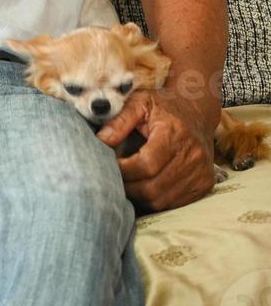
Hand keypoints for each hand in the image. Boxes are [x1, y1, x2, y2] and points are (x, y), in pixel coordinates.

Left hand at [97, 89, 216, 210]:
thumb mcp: (139, 102)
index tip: (106, 166)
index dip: (123, 171)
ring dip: (138, 197)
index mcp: (175, 134)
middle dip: (127, 187)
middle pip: (153, 187)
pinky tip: (141, 188)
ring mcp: (200, 173)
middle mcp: (192, 156)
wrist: (198, 111)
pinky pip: (174, 204)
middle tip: (110, 179)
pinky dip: (154, 201)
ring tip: (124, 184)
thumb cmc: (163, 106)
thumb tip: (101, 140)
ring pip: (162, 200)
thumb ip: (119, 120)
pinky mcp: (204, 184)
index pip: (146, 164)